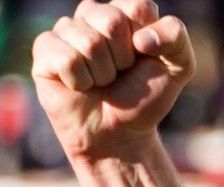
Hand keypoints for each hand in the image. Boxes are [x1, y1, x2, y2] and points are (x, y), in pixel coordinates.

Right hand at [35, 0, 191, 160]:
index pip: (137, 7)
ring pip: (89, 41)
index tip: (142, 60)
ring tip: (100, 82)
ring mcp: (67, 30)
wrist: (119, 136)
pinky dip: (80, 81)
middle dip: (122, 58)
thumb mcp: (178, 66)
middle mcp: (93, 14)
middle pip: (111, 21)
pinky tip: (79, 86)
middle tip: (118, 74)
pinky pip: (67, 58)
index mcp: (124, 10)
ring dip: (102, 73)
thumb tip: (140, 38)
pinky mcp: (45, 50)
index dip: (145, 41)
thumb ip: (175, 35)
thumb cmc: (144, 98)